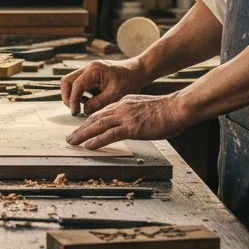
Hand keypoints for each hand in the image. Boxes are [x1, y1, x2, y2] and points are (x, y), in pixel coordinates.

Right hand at [59, 59, 145, 115]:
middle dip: (67, 97)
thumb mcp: (115, 95)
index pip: (76, 85)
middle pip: (66, 81)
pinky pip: (78, 85)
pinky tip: (90, 102)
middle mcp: (88, 68)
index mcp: (94, 70)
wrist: (137, 72)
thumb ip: (97, 103)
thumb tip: (84, 110)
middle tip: (75, 110)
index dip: (73, 100)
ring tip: (84, 106)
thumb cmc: (129, 81)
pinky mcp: (90, 76)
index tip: (76, 112)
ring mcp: (88, 71)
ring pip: (70, 82)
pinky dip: (80, 94)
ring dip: (73, 96)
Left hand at [64, 93, 190, 149]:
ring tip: (72, 142)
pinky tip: (88, 146)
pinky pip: (110, 135)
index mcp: (125, 102)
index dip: (90, 121)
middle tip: (70, 137)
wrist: (177, 107)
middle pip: (95, 118)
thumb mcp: (146, 108)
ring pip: (98, 125)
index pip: (103, 112)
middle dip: (81, 128)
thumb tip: (134, 123)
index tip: (82, 128)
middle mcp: (121, 107)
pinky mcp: (132, 127)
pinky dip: (97, 141)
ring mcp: (125, 117)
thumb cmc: (168, 110)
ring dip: (82, 134)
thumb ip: (136, 114)